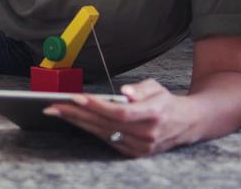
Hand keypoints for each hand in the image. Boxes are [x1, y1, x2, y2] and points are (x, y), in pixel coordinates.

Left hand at [43, 79, 196, 156]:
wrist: (186, 124)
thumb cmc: (166, 101)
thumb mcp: (157, 87)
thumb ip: (141, 89)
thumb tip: (124, 92)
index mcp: (154, 115)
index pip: (120, 113)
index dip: (97, 106)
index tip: (76, 97)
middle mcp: (147, 135)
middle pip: (105, 124)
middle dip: (77, 114)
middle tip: (53, 106)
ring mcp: (141, 147)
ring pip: (103, 133)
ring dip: (78, 122)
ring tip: (57, 111)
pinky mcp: (135, 154)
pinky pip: (107, 140)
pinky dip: (89, 129)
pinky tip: (75, 120)